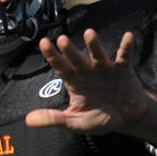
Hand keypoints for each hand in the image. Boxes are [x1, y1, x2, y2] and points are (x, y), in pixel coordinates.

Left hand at [25, 29, 150, 134]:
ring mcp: (105, 69)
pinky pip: (124, 57)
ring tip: (89, 33)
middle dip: (70, 50)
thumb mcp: (75, 122)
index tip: (44, 43)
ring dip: (94, 45)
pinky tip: (128, 37)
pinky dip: (126, 47)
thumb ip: (53, 119)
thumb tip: (28, 120)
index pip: (61, 68)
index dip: (52, 56)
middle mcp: (88, 72)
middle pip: (77, 59)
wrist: (127, 118)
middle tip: (62, 39)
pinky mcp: (123, 70)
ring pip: (98, 55)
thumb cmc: (99, 118)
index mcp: (75, 82)